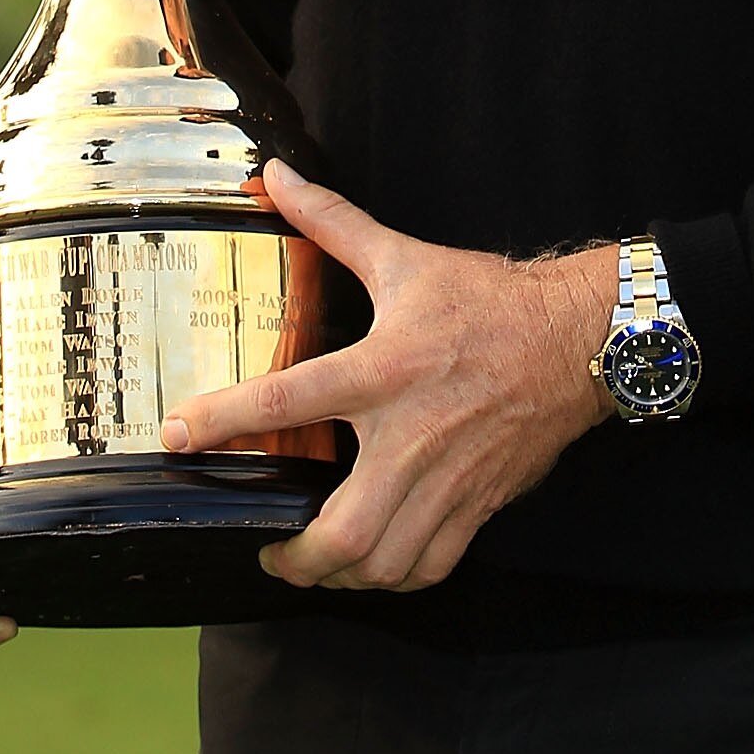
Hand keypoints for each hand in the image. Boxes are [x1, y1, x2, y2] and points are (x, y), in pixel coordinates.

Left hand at [160, 160, 616, 594]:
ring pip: (384, 562)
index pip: (288, 400)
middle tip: (266, 547)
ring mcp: (447, 479)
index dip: (224, 421)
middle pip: (342, 531)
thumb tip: (276, 177)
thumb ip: (334, 223)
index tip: (178, 435)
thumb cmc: (487, 300)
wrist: (574, 337)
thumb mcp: (404, 258)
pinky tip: (374, 564)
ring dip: (340, 576)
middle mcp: (411, 435)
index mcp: (384, 369)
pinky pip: (430, 566)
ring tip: (313, 563)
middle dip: (294, 557)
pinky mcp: (478, 503)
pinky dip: (395, 577)